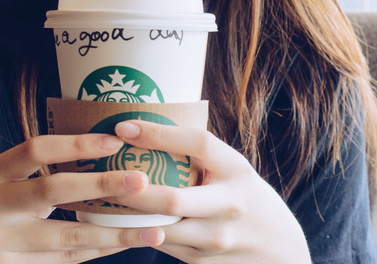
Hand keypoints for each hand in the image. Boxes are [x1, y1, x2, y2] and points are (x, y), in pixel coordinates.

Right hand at [0, 134, 164, 263]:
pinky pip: (68, 260)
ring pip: (68, 236)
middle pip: (52, 190)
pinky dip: (101, 250)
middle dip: (102, 184)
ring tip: (155, 230)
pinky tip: (128, 243)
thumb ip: (43, 167)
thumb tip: (112, 146)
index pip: (36, 149)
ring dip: (116, 233)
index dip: (76, 143)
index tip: (116, 141)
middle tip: (142, 180)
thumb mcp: (7, 181)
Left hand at [108, 120, 309, 263]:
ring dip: (124, 216)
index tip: (123, 127)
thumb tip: (143, 129)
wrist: (279, 250)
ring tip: (97, 198)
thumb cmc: (245, 197)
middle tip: (99, 174)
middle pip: (171, 198)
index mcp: (236, 169)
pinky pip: (160, 244)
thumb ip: (200, 157)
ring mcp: (216, 238)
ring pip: (158, 228)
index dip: (158, 134)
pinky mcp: (202, 260)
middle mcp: (229, 205)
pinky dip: (135, 232)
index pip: (197, 143)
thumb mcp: (233, 171)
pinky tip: (114, 221)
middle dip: (129, 188)